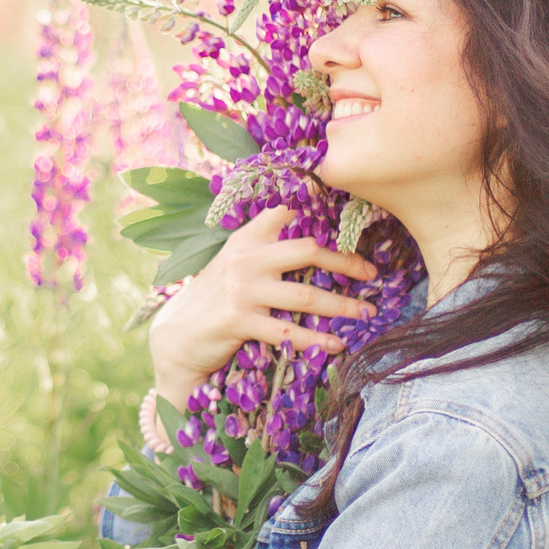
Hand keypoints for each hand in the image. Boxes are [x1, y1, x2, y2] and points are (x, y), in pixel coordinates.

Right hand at [148, 206, 378, 405]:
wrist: (176, 338)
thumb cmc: (215, 300)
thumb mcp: (235, 265)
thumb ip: (266, 250)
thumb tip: (316, 243)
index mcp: (246, 237)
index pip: (286, 210)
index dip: (319, 204)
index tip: (352, 207)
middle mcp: (245, 258)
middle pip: (307, 250)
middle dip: (346, 262)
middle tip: (372, 273)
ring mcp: (241, 289)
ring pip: (305, 296)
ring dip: (341, 306)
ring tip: (366, 313)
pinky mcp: (238, 321)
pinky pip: (288, 331)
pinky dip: (316, 340)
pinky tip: (337, 344)